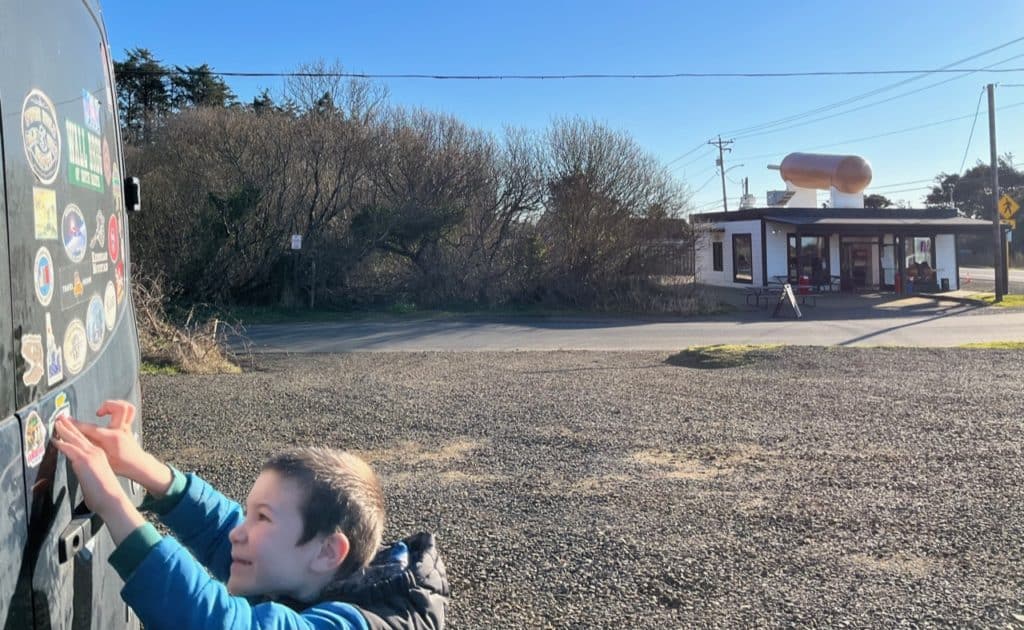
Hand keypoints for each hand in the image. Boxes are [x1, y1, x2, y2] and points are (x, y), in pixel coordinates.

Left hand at [53, 416, 145, 543]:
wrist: (111, 497)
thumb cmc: (105, 493)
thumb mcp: (97, 479)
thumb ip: (88, 475)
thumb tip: (84, 479)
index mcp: (100, 456)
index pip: (86, 441)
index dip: (77, 433)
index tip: (70, 428)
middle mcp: (96, 452)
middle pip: (80, 436)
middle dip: (70, 426)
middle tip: (61, 419)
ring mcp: (91, 455)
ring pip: (75, 438)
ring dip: (65, 430)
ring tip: (57, 423)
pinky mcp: (84, 460)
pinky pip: (70, 448)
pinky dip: (61, 443)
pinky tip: (54, 440)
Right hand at [72, 400, 171, 497]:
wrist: (136, 465)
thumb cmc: (120, 464)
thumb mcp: (101, 459)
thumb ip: (89, 448)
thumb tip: (75, 442)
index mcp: (111, 439)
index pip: (90, 428)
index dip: (74, 424)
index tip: (64, 420)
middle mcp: (120, 430)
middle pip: (116, 409)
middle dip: (105, 406)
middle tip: (97, 413)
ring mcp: (126, 427)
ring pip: (125, 407)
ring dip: (113, 405)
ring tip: (103, 410)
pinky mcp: (128, 426)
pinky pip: (128, 410)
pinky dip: (118, 407)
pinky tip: (110, 413)